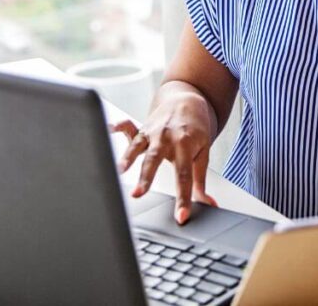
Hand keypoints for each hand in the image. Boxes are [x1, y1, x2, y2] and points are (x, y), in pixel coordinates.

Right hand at [109, 92, 218, 224]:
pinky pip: (128, 127)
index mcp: (185, 145)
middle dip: (146, 178)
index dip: (183, 199)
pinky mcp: (141, 129)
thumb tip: (210, 204)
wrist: (189, 100)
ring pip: (138, 146)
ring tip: (118, 172)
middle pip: (156, 160)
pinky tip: (107, 128)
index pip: (184, 177)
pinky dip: (117, 127)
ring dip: (127, 158)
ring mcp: (152, 132)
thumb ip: (200, 180)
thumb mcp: (203, 153)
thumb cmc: (196, 129)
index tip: (180, 217)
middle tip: (138, 195)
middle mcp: (167, 137)